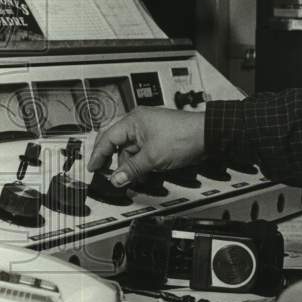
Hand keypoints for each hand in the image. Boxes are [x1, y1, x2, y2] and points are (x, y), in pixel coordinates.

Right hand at [87, 107, 205, 185]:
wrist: (208, 136)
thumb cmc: (183, 136)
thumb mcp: (152, 157)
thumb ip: (131, 169)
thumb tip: (117, 178)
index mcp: (133, 121)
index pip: (107, 138)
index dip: (98, 155)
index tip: (94, 169)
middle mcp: (139, 123)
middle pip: (118, 145)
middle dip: (115, 162)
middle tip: (110, 176)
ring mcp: (150, 132)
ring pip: (131, 151)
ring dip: (130, 167)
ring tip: (131, 181)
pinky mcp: (160, 140)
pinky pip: (143, 153)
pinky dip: (141, 164)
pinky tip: (142, 176)